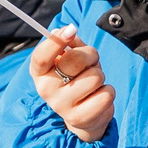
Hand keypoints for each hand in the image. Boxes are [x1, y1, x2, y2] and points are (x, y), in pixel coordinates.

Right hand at [30, 26, 112, 142]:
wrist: (83, 114)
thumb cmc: (77, 78)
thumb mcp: (71, 58)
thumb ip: (70, 44)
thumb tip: (68, 30)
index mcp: (39, 72)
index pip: (41, 55)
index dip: (56, 40)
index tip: (71, 29)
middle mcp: (45, 89)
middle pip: (75, 60)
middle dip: (90, 55)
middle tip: (90, 62)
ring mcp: (61, 106)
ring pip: (95, 77)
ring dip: (100, 75)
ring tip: (93, 83)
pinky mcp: (79, 118)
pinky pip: (106, 94)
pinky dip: (108, 91)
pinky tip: (98, 96)